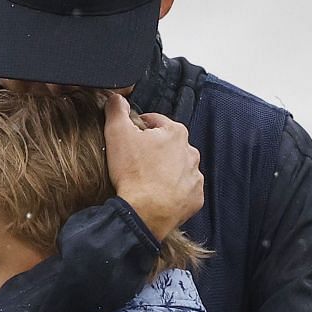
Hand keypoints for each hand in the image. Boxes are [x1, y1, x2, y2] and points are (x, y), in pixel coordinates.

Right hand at [104, 92, 202, 238]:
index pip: (155, 122)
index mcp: (176, 133)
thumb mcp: (117, 133)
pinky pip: (184, 191)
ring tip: (147, 180)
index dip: (139, 127)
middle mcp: (191, 152)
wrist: (144, 213)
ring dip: (165, 171)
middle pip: (169, 145)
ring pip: (178, 168)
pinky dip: (173, 192)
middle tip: (136, 162)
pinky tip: (158, 195)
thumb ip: (116, 110)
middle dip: (154, 150)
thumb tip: (117, 98)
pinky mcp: (195, 198)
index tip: (129, 138)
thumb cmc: (133, 173)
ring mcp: (195, 177)